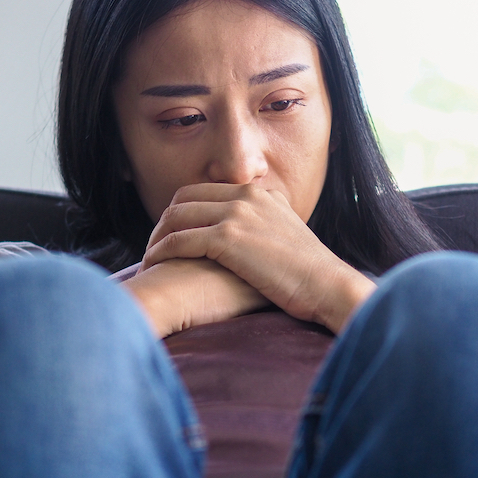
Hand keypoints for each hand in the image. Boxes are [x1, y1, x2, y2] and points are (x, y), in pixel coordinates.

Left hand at [140, 183, 375, 333]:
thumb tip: (251, 237)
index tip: (172, 235)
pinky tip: (155, 266)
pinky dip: (162, 252)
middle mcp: (245, 196)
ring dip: (157, 238)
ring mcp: (237, 214)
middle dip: (164, 222)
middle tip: (154, 247)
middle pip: (183, 198)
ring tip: (150, 259)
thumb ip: (265, 227)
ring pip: (177, 217)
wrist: (327, 285)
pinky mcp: (229, 238)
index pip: (203, 191)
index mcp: (258, 193)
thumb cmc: (309, 274)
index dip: (181, 212)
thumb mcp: (287, 236)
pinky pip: (180, 240)